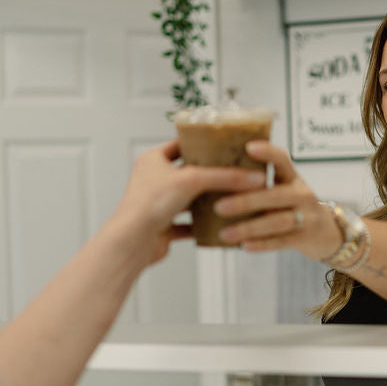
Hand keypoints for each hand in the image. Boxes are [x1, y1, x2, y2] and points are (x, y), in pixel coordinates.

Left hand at [106, 140, 265, 267]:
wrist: (133, 241)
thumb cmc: (148, 204)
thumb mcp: (192, 180)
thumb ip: (224, 177)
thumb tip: (253, 178)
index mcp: (153, 160)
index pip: (180, 145)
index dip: (201, 144)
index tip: (222, 145)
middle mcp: (153, 181)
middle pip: (188, 173)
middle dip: (209, 174)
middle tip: (232, 171)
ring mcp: (158, 204)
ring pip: (189, 199)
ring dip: (207, 200)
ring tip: (230, 197)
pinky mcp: (164, 226)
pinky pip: (188, 224)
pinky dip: (202, 225)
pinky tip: (218, 225)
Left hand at [214, 141, 342, 260]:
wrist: (326, 234)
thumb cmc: (293, 208)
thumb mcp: (283, 190)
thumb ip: (259, 185)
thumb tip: (216, 180)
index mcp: (292, 178)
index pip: (281, 159)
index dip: (267, 153)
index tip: (248, 147)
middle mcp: (302, 194)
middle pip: (274, 195)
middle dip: (246, 201)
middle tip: (219, 206)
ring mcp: (307, 216)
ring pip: (277, 221)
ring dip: (249, 227)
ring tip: (224, 234)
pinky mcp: (306, 238)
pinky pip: (282, 241)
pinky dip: (262, 244)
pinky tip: (243, 246)